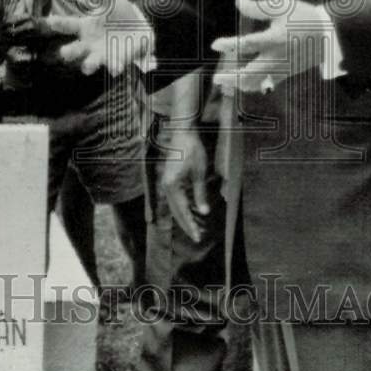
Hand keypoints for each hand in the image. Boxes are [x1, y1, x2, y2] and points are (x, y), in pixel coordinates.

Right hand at [45, 0, 153, 76]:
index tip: (48, 22)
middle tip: (63, 53)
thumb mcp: (112, 0)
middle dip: (68, 52)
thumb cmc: (120, 15)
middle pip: (74, 49)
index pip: (67, 25)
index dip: (57, 24)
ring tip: (87, 67)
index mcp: (85, 27)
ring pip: (90, 63)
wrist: (140, 29)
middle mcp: (89, 43)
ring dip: (88, 65)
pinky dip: (115, 66)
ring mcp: (101, 54)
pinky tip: (116, 68)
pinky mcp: (116, 60)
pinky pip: (113, 65)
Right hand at [156, 127, 209, 242]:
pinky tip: (189, 212)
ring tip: (194, 228)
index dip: (190, 225)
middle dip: (186, 225)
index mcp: (172, 186)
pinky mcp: (169, 179)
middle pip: (176, 211)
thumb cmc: (193, 151)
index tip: (197, 237)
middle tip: (197, 237)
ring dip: (183, 218)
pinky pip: (175, 198)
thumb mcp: (200, 173)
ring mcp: (166, 183)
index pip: (181, 212)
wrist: (183, 133)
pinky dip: (182, 208)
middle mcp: (166, 187)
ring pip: (174, 206)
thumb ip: (200, 194)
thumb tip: (203, 212)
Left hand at [212, 0, 333, 92]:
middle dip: (231, 78)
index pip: (247, 44)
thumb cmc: (304, 17)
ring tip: (227, 82)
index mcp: (275, 39)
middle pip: (250, 74)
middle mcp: (277, 57)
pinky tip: (243, 84)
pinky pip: (268, 84)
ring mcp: (282, 68)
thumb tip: (238, 1)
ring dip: (240, 85)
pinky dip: (255, 86)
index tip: (215, 45)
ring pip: (258, 84)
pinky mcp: (287, 73)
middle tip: (216, 78)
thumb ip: (257, 7)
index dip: (230, 45)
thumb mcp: (282, 7)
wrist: (331, 35)